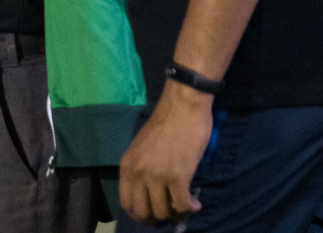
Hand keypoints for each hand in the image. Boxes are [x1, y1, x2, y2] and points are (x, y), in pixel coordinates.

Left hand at [119, 82, 212, 223]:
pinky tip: (195, 204)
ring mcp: (157, 176)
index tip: (152, 213)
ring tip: (184, 205)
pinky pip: (182, 205)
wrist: (183, 105)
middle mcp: (138, 173)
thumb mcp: (142, 147)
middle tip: (169, 212)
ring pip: (163, 212)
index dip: (140, 213)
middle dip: (157, 217)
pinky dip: (190, 208)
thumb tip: (150, 191)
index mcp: (127, 165)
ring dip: (175, 213)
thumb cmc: (165, 122)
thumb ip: (142, 168)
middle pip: (143, 212)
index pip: (126, 203)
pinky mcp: (178, 177)